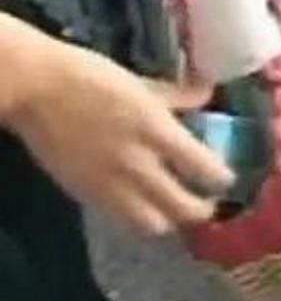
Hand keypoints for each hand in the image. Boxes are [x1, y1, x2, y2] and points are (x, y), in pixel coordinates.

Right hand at [5, 41, 233, 236]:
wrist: (33, 88)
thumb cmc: (88, 76)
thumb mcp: (140, 83)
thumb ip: (177, 95)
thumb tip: (208, 93)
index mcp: (156, 131)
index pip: (205, 169)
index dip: (223, 179)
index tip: (227, 179)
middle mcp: (138, 165)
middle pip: (184, 208)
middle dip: (203, 210)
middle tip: (206, 201)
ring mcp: (111, 185)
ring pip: (153, 224)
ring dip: (170, 220)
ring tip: (174, 209)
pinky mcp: (86, 195)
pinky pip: (122, 220)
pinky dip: (139, 217)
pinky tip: (143, 204)